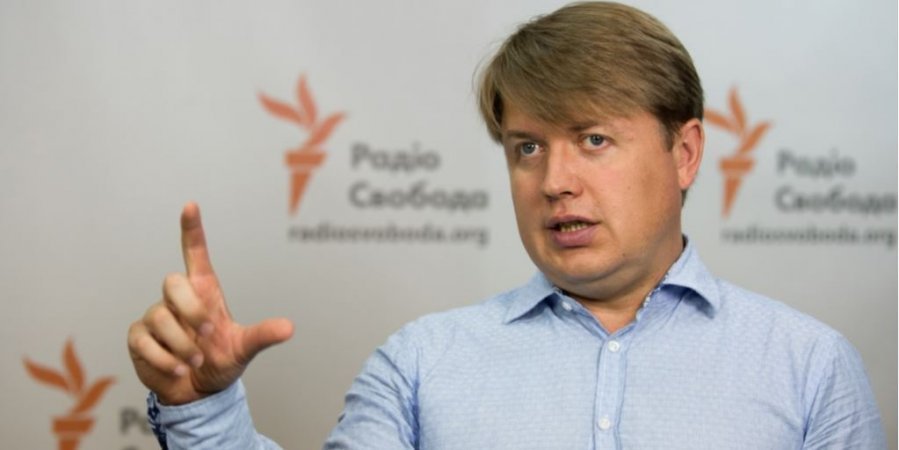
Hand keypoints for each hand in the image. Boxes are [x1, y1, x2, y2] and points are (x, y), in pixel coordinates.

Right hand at [127, 202, 293, 404]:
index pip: (195, 254)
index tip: (191, 205)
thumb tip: (289, 328)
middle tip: (208, 333)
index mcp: (204, 292)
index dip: (192, 230)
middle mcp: (178, 300)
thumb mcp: (243, 348)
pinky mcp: (139, 338)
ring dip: (182, 344)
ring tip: (195, 362)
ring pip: (159, 317)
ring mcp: (156, 317)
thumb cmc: (220, 361)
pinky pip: (145, 341)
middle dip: (190, 309)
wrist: (197, 392)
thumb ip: (263, 335)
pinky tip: (178, 370)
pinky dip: (164, 359)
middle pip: (173, 282)